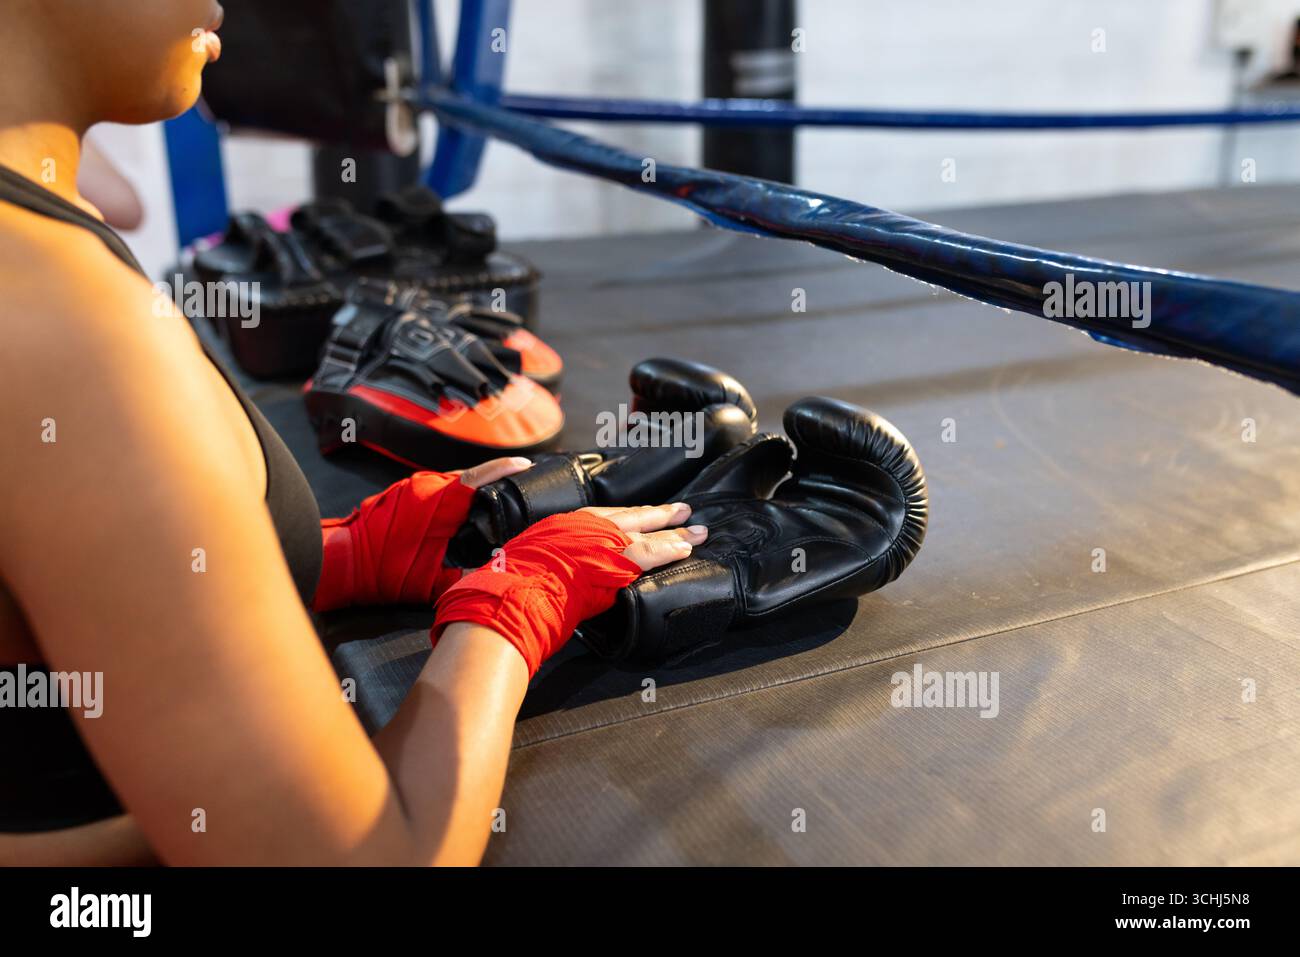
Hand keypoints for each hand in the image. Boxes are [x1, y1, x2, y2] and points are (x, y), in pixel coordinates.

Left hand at [312, 458, 534, 611]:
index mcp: (438, 502)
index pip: (478, 478)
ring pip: (452, 481)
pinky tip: (463, 510)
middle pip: (469, 476)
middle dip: (494, 480)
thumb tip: (488, 572)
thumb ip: (461, 573)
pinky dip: (453, 496)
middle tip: (519, 487)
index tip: (526, 465)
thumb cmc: (383, 572)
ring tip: (496, 499)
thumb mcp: (430, 581)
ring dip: (472, 489)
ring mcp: (412, 487)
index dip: (504, 470)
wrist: (341, 563)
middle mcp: (425, 487)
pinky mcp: (403, 492)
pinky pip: (437, 488)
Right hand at [432, 504, 707, 676]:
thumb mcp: (533, 556)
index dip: (632, 516)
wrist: (517, 589)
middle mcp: (588, 525)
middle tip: (684, 510)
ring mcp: (603, 540)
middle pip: (633, 517)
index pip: (609, 516)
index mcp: (568, 522)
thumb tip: (561, 566)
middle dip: (660, 515)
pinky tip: (686, 549)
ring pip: (647, 533)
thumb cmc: (516, 579)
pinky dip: (668, 550)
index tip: (649, 514)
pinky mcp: (615, 560)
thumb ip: (554, 554)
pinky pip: (649, 554)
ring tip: (698, 531)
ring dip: (674, 533)